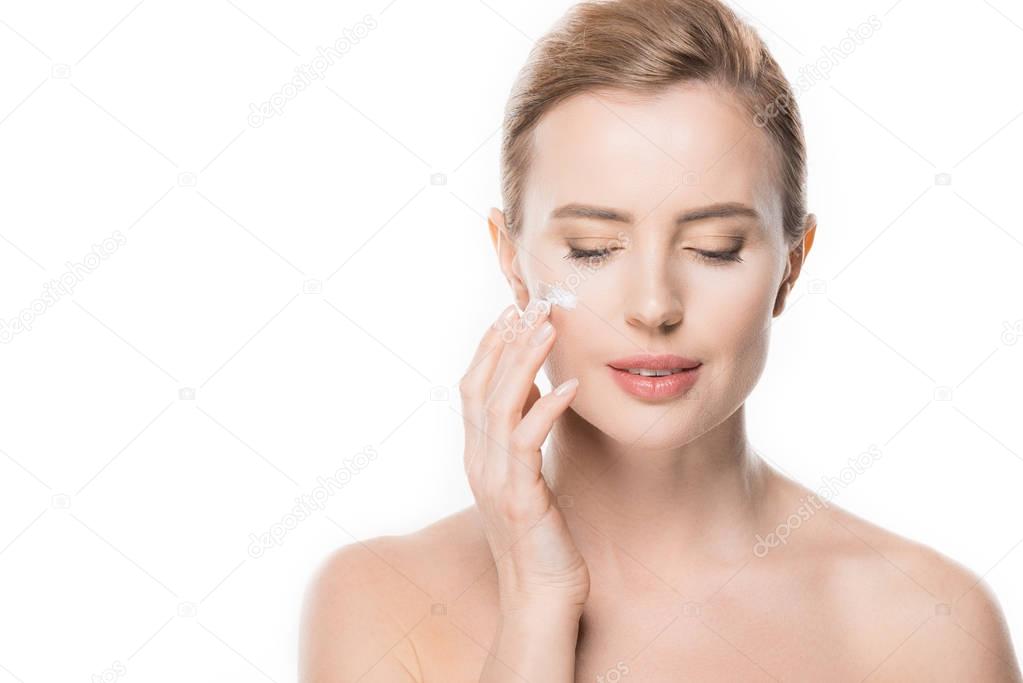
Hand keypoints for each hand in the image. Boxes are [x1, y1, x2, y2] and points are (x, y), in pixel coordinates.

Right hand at [459, 298, 589, 615]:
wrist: (539, 598)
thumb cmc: (541, 540)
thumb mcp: (527, 480)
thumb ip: (523, 437)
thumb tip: (536, 393)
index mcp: (478, 456)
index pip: (473, 388)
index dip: (488, 348)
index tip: (509, 313)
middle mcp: (478, 463)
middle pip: (481, 388)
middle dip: (503, 343)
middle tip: (528, 305)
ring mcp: (494, 480)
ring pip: (499, 407)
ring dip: (523, 363)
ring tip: (546, 329)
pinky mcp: (518, 498)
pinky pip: (527, 443)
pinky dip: (546, 410)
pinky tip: (568, 387)